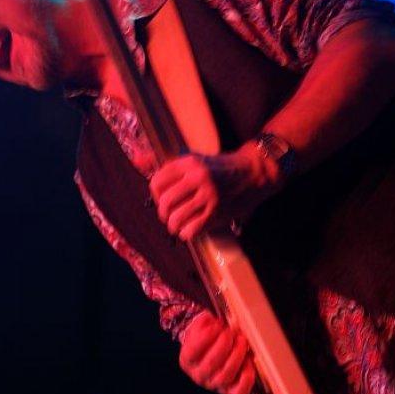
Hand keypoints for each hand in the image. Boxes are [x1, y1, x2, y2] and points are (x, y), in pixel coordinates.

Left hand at [149, 142, 280, 240]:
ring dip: (173, 226)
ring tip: (175, 225)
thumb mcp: (197, 159)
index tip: (161, 198)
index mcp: (190, 163)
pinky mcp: (217, 211)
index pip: (157, 182)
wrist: (253, 173)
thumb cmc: (222, 168)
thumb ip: (174, 167)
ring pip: (176, 218)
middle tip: (167, 215)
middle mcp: (198, 177)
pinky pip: (192, 229)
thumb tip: (141, 166)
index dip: (155, 194)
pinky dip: (186, 234)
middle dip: (162, 213)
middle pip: (165, 202)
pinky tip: (188, 230)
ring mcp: (209, 196)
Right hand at [179, 311, 254, 393]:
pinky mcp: (231, 391)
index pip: (192, 353)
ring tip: (241, 341)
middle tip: (230, 332)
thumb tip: (213, 321)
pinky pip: (240, 391)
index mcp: (187, 360)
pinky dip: (247, 377)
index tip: (216, 325)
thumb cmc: (207, 336)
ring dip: (236, 356)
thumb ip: (205, 322)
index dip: (205, 338)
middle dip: (223, 345)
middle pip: (210, 365)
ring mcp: (215, 385)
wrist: (212, 349)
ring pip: (226, 376)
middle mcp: (199, 376)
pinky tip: (249, 360)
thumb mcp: (201, 326)